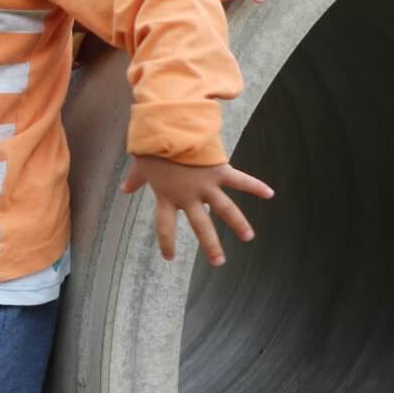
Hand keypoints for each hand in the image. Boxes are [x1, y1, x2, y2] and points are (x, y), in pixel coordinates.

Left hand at [123, 155, 273, 265]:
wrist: (166, 129)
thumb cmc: (151, 147)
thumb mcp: (140, 166)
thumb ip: (135, 181)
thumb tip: (123, 189)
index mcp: (167, 197)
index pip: (165, 226)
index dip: (167, 242)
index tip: (170, 258)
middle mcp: (188, 196)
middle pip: (200, 225)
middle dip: (211, 245)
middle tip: (219, 262)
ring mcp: (206, 185)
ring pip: (225, 209)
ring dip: (238, 224)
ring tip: (248, 237)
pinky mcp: (219, 171)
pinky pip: (240, 180)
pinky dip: (255, 186)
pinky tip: (270, 194)